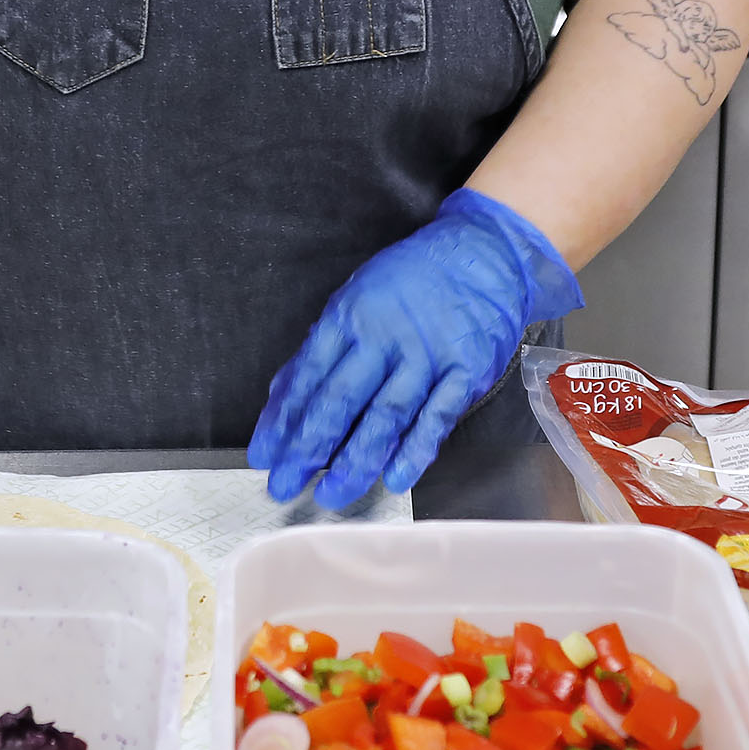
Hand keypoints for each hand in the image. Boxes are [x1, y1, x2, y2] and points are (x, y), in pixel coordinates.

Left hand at [249, 189, 580, 514]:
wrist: (484, 255)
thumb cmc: (412, 279)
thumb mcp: (357, 296)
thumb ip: (324, 347)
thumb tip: (285, 394)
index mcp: (351, 317)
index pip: (308, 377)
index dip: (282, 420)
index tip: (263, 456)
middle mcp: (385, 338)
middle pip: (340, 401)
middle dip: (308, 449)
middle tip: (284, 485)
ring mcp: (427, 356)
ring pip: (385, 416)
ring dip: (356, 461)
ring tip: (331, 494)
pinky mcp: (466, 372)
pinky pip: (437, 417)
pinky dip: (415, 450)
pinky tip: (395, 478)